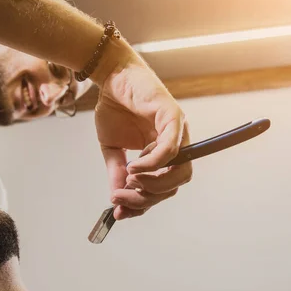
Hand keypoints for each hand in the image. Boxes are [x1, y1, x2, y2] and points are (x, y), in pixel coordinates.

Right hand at [91, 42, 192, 219]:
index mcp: (163, 154)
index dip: (143, 204)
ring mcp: (178, 132)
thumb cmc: (115, 108)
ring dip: (152, 184)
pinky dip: (154, 164)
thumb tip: (116, 198)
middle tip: (120, 198)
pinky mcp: (173, 117)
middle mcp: (176, 145)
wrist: (111, 77)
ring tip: (128, 180)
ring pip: (180, 171)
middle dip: (146, 199)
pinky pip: (171, 149)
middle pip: (174, 185)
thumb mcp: (112, 149)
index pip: (162, 188)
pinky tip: (134, 167)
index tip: (120, 213)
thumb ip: (117, 173)